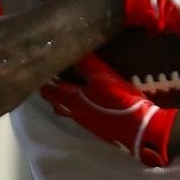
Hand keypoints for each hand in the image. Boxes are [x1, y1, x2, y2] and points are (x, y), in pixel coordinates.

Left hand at [40, 54, 175, 166]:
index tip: (38, 72)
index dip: (42, 83)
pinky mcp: (99, 129)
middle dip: (52, 93)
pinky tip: (88, 102)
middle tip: (52, 79)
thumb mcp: (105, 77)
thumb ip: (88, 64)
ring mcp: (87, 123)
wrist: (141, 129)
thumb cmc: (120, 101)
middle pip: (57, 104)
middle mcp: (75, 114)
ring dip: (65, 101)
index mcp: (73, 100)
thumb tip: (74, 50)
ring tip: (67, 89)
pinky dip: (80, 108)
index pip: (49, 92)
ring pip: (69, 111)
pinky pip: (82, 116)